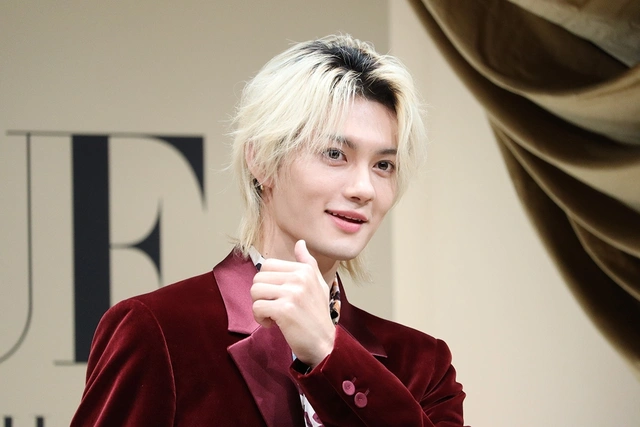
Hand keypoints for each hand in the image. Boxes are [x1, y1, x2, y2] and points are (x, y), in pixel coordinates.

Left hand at [251, 240, 335, 366]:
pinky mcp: (284, 310)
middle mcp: (300, 278)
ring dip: (259, 306)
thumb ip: (307, 263)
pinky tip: (272, 324)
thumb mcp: (317, 284)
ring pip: (255, 291)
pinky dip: (260, 319)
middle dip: (260, 294)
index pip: (268, 265)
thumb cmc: (318, 314)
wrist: (324, 343)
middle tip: (273, 307)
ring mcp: (292, 293)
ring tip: (273, 315)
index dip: (267, 282)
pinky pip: (257, 307)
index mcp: (305, 269)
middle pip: (258, 277)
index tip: (278, 295)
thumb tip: (300, 242)